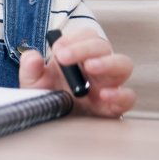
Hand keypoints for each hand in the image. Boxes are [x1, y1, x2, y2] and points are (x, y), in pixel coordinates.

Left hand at [18, 28, 135, 117]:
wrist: (52, 123)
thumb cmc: (47, 97)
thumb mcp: (33, 82)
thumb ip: (30, 68)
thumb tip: (32, 56)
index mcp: (79, 56)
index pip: (86, 36)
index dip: (73, 38)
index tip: (56, 48)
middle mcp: (97, 67)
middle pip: (103, 46)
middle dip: (84, 48)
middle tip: (63, 57)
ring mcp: (108, 85)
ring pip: (123, 65)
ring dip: (107, 63)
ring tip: (90, 67)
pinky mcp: (114, 106)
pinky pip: (128, 97)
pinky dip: (120, 94)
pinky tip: (104, 94)